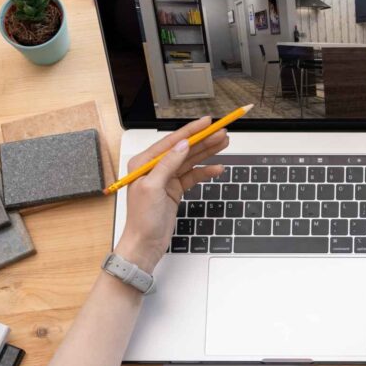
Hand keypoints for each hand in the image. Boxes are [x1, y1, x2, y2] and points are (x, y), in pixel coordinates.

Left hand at [116, 116, 228, 272]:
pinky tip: (217, 168)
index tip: (207, 122)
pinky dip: (205, 172)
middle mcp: (155, 168)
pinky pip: (193, 176)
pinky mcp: (175, 189)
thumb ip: (168, 164)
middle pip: (184, 149)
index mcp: (144, 163)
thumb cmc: (142, 218)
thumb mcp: (153, 187)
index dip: (191, 131)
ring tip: (224, 143)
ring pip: (191, 160)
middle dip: (204, 140)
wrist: (145, 243)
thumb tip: (182, 144)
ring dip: (208, 152)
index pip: (172, 141)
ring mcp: (167, 179)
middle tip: (222, 132)